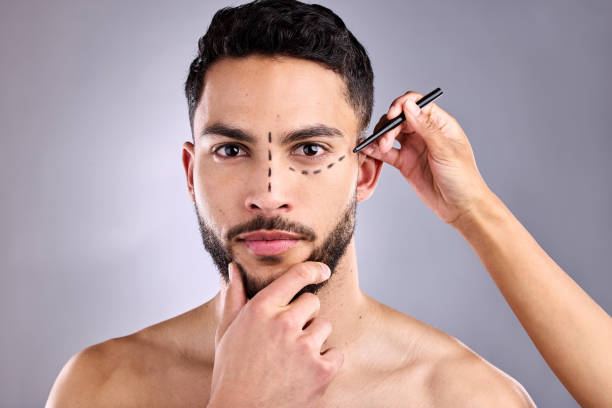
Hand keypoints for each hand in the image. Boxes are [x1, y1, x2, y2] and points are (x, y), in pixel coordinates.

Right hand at [208, 262, 342, 407]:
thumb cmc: (231, 373)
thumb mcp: (226, 332)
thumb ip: (234, 297)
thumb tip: (234, 268)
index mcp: (261, 309)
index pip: (297, 275)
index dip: (314, 270)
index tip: (322, 271)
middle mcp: (284, 323)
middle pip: (313, 302)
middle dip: (304, 316)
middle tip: (288, 337)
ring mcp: (304, 347)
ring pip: (325, 326)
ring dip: (314, 339)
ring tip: (294, 357)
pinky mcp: (321, 370)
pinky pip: (336, 353)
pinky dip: (326, 362)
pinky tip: (305, 372)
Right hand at [361, 91, 490, 225]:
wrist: (460, 207)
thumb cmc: (462, 178)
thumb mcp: (445, 150)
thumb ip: (426, 127)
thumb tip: (409, 106)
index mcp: (440, 123)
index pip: (417, 104)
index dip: (402, 105)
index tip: (393, 115)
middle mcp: (425, 132)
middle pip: (400, 117)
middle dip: (389, 125)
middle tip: (385, 141)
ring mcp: (414, 147)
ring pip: (391, 133)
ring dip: (381, 137)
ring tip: (379, 148)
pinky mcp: (405, 163)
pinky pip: (387, 153)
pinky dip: (376, 151)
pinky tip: (369, 150)